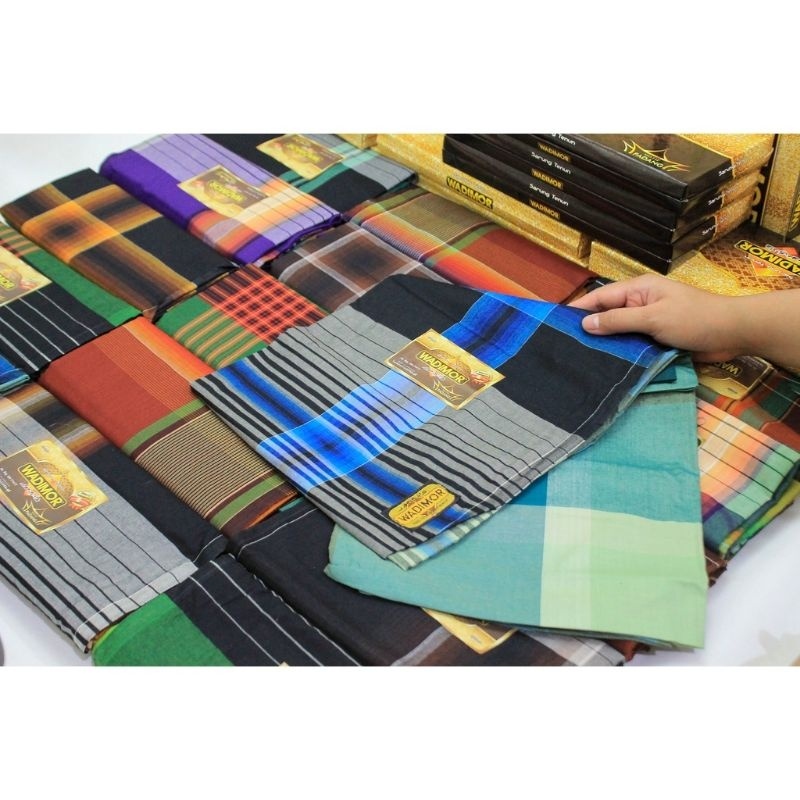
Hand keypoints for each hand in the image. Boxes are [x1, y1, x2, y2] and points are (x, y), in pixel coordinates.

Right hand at [569, 274, 741, 361]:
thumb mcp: (653, 318)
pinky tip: (605, 365)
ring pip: (618, 332)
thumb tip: (585, 324)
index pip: (599, 297)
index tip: (554, 322)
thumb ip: (618, 320)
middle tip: (562, 347)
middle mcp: (640, 303)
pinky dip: (620, 352)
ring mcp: (648, 321)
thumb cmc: (694, 319)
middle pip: (606, 314)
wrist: (732, 333)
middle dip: (588, 328)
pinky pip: (631, 344)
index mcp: (638, 289)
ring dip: (604, 343)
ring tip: (578, 359)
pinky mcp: (656, 338)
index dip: (578, 308)